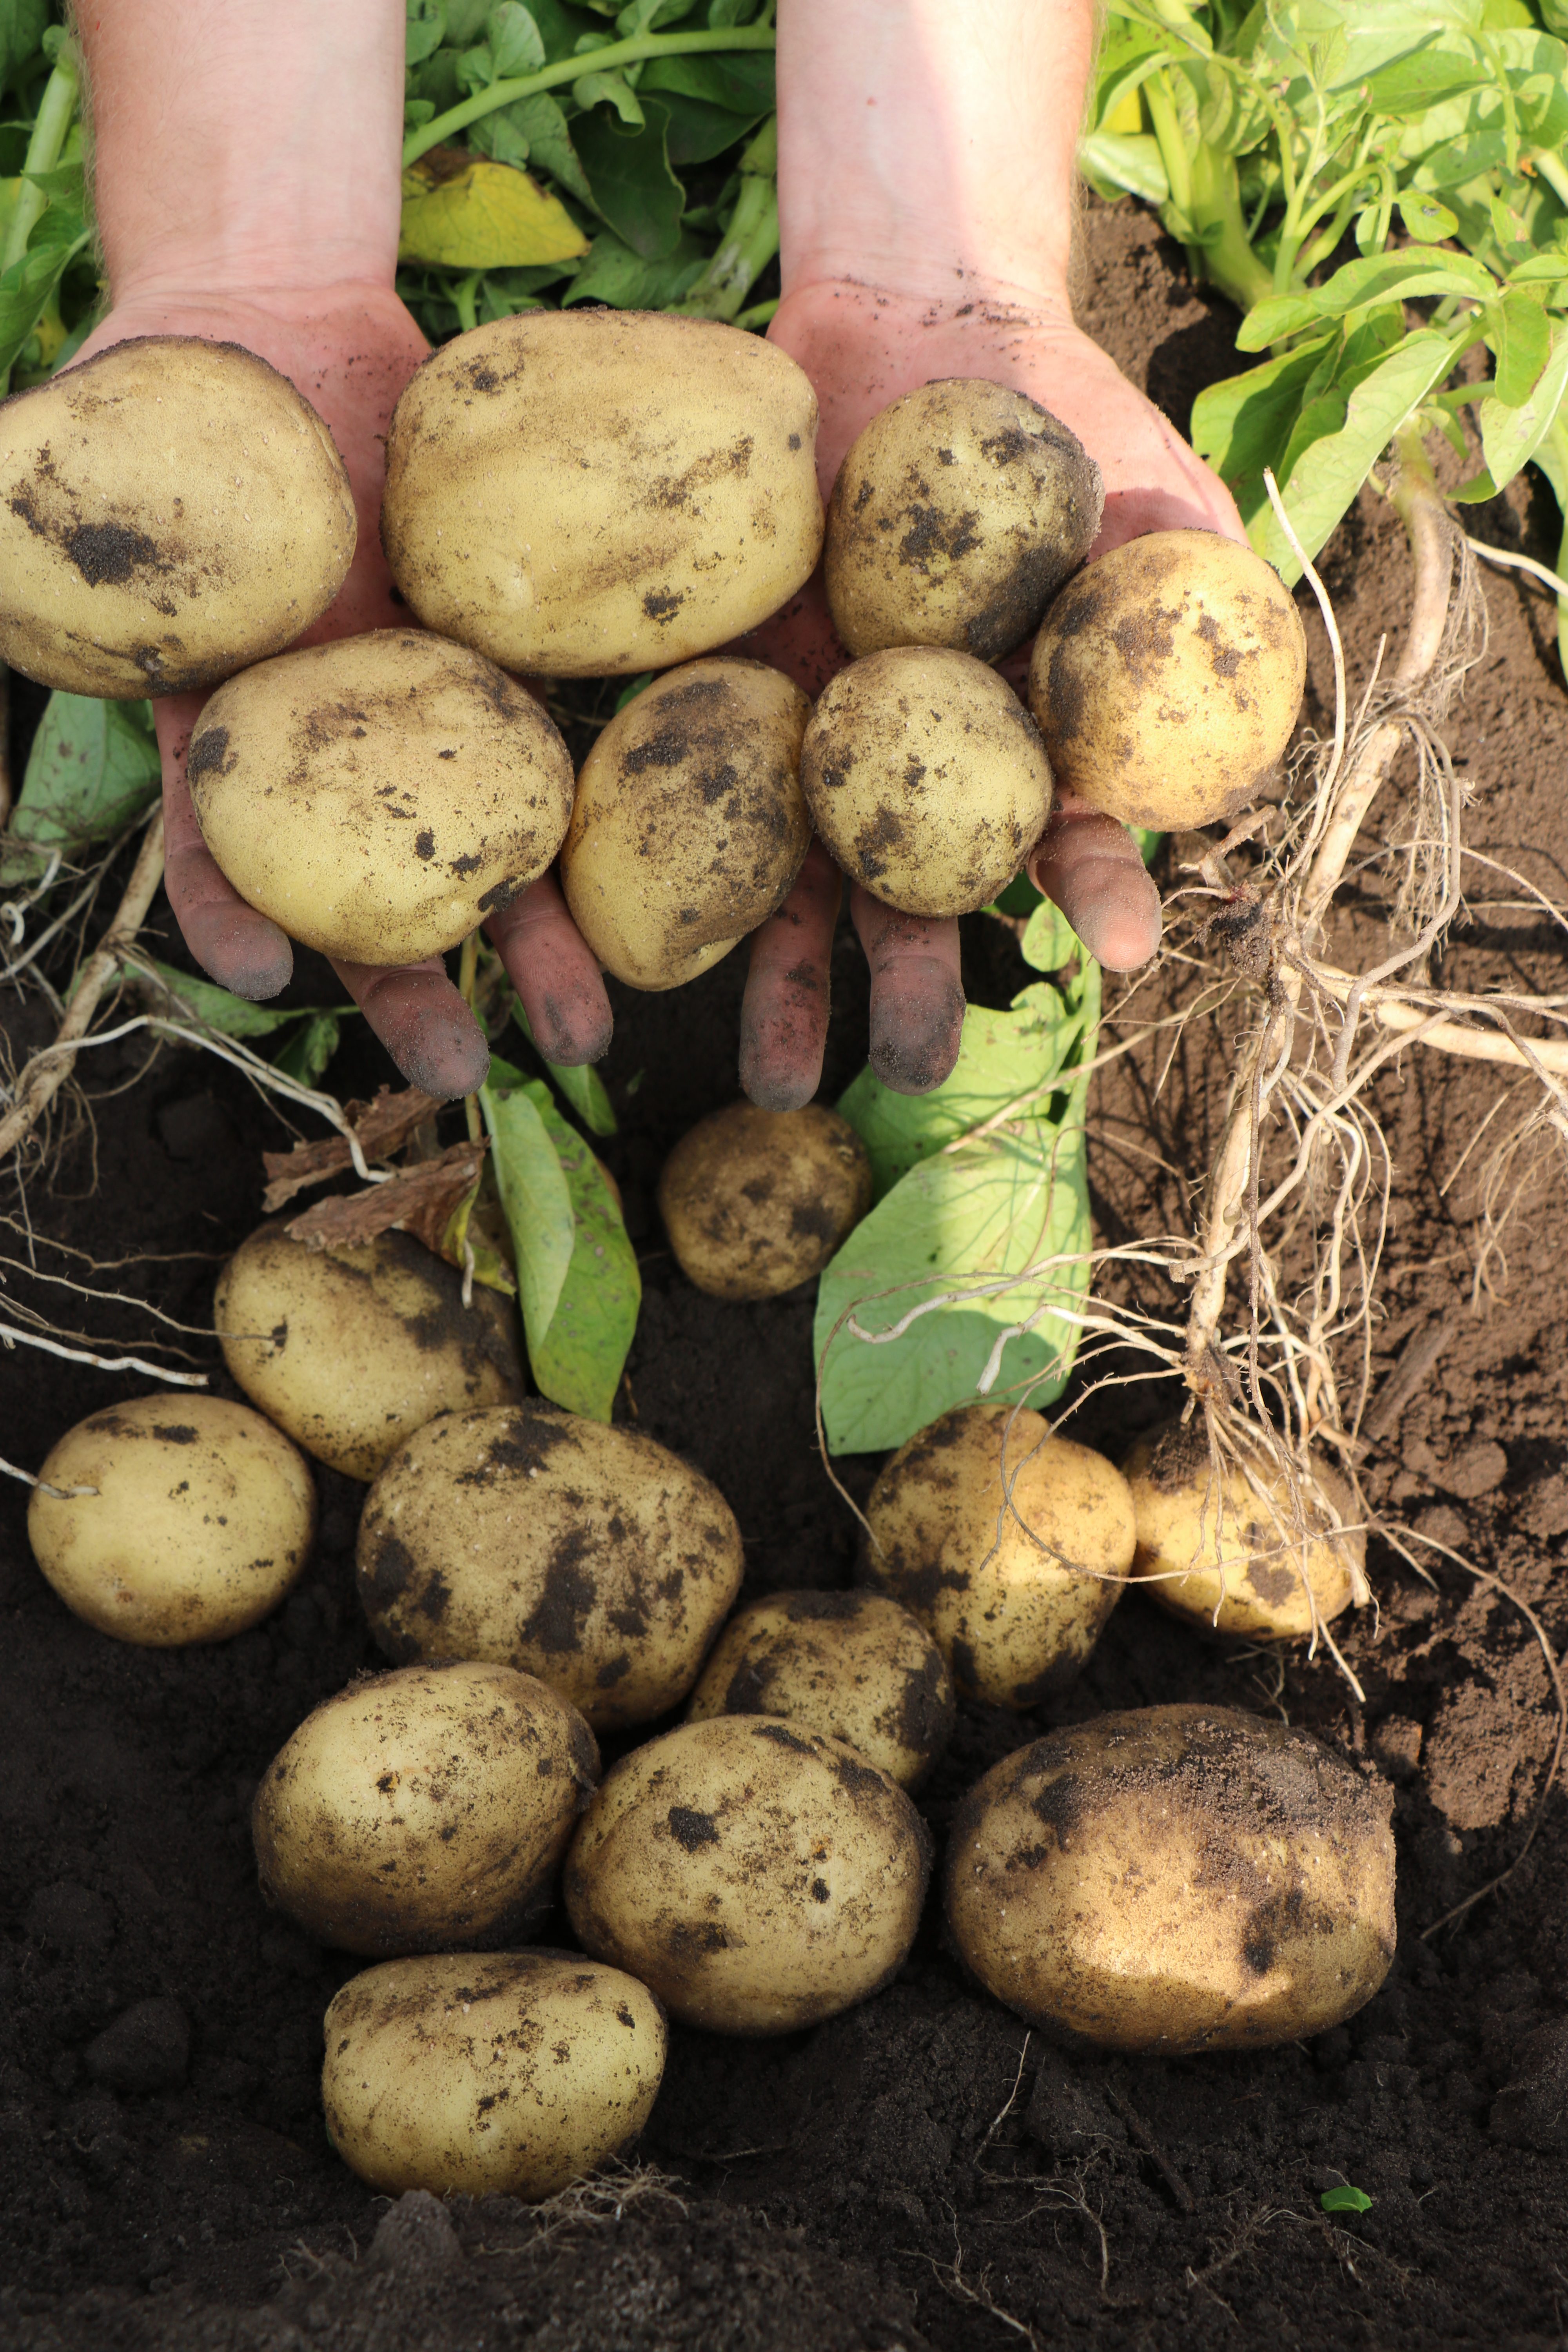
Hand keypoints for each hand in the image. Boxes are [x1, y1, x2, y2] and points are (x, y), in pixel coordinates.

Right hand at [68, 286, 609, 1099]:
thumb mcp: (68, 457)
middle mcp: (326, 728)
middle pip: (367, 878)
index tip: (259, 974)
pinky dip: (599, 804)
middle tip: (463, 1077)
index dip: (226, 905)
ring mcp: (419, 692)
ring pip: (483, 837)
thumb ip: (26, 536)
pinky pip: (560, 725)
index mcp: (221, 707)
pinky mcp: (503, 641)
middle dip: (413, 982)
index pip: (212, 831)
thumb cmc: (153, 382)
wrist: (278, 304)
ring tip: (592, 1033)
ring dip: (536, 941)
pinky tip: (653, 885)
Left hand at [729, 282, 1246, 1109]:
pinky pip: (687, 790)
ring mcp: (818, 736)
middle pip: (920, 895)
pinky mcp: (723, 690)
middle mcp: (921, 765)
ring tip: (775, 1084)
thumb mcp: (1151, 486)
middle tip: (913, 1070)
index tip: (1118, 949)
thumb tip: (1251, 702)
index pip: (1069, 837)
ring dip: (789, 985)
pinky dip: (668, 870)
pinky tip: (648, 951)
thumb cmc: (1053, 409)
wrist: (910, 318)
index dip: (1096, 894)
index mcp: (1026, 741)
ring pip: (800, 879)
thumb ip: (1202, 588)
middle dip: (914, 987)